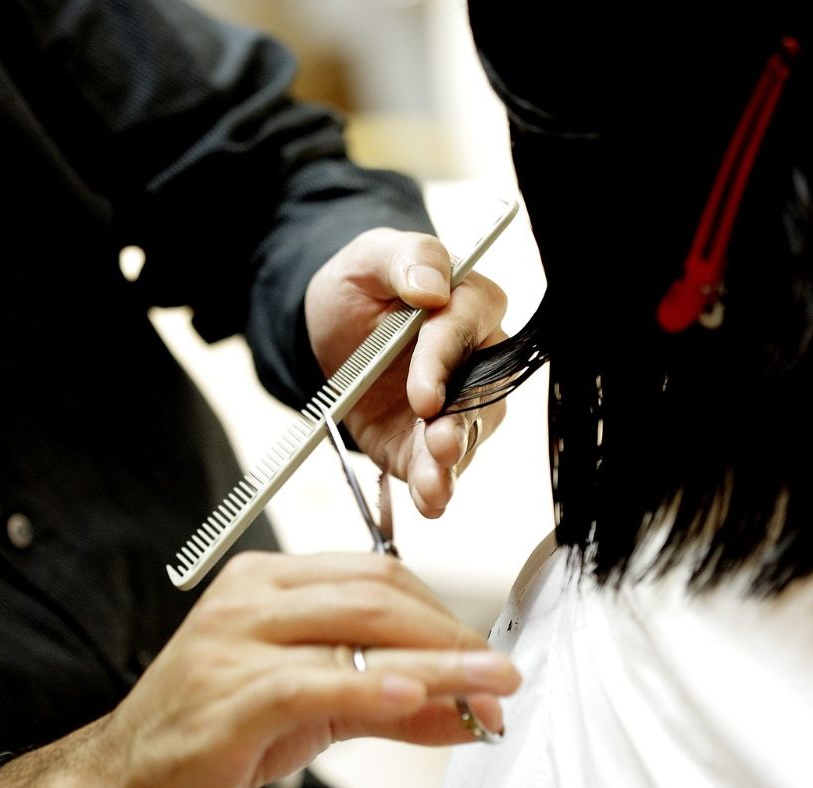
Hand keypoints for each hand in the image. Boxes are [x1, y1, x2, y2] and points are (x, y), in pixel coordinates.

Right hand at [0, 550, 519, 787]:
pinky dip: (371, 687)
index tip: (485, 656)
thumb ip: (392, 704)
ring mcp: (233, 643)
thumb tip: (471, 710)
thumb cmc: (212, 735)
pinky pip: (312, 681)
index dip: (442, 615)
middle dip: (449, 635)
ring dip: (435, 661)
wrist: (121, 784)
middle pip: (375, 593)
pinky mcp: (226, 696)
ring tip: (488, 689)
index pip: (376, 575)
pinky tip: (415, 697)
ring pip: (355, 631)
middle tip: (501, 676)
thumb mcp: (314, 711)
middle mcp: (249, 599)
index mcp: (266, 583)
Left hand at [304, 228, 508, 517]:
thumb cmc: (362, 286)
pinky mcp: (428, 443)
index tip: (423, 395)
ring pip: (468, 436)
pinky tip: (430, 504)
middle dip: (460, 424)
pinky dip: (436, 489)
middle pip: (481, 393)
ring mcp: (457, 407)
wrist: (331, 332)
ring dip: (451, 464)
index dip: (444, 363)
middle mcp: (477, 360)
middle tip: (440, 444)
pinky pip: (441, 468)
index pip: (466, 331)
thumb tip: (431, 287)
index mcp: (471, 304)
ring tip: (434, 486)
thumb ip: (407, 258)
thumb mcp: (370, 257)